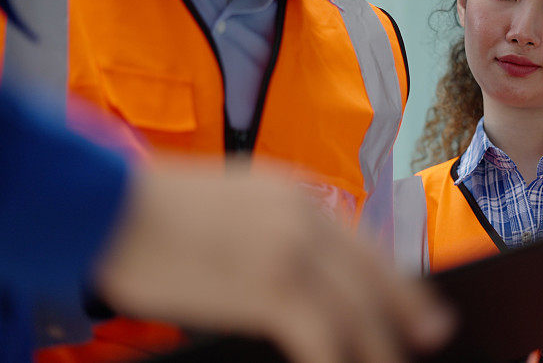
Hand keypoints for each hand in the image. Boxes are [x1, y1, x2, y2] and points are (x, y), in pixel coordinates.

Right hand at [93, 158, 453, 362]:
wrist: (109, 205)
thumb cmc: (159, 211)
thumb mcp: (233, 206)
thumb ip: (276, 230)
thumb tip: (301, 276)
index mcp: (298, 195)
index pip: (363, 245)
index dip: (396, 279)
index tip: (417, 302)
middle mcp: (306, 217)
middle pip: (374, 276)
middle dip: (407, 313)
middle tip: (433, 336)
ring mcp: (292, 250)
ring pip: (357, 310)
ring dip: (378, 347)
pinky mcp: (270, 286)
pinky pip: (322, 336)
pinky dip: (338, 361)